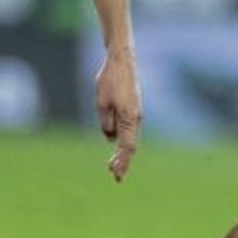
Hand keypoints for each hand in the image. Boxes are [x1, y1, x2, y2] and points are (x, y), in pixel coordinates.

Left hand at [94, 49, 141, 181]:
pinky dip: (123, 141)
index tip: (115, 175)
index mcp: (129, 118)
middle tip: (114, 176)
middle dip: (123, 161)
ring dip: (123, 153)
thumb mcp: (101, 103)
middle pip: (131, 146)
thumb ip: (106, 122)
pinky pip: (129, 130)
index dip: (122, 162)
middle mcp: (136, 118)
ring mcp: (136, 113)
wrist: (121, 61)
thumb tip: (110, 138)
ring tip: (112, 165)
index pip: (127, 147)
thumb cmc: (109, 80)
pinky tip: (116, 147)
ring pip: (131, 138)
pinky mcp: (133, 108)